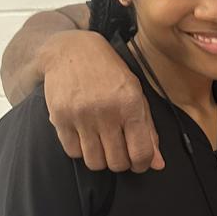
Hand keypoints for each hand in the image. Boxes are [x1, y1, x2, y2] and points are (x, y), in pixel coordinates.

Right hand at [42, 31, 162, 172]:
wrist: (71, 51)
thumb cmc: (109, 72)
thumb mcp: (136, 94)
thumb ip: (148, 130)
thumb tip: (157, 164)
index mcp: (130, 104)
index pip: (140, 152)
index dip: (143, 164)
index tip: (140, 163)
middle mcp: (106, 111)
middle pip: (116, 162)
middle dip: (122, 163)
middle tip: (122, 152)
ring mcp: (80, 116)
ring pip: (94, 162)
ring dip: (102, 159)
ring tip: (104, 144)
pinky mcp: (59, 118)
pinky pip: (73, 152)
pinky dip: (82, 150)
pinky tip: (87, 136)